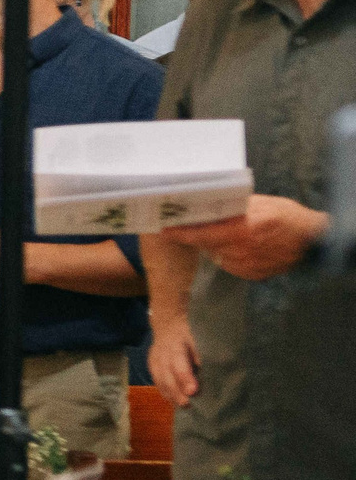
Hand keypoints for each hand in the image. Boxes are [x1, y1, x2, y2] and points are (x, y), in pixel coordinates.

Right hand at [149, 306, 199, 407]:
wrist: (169, 324)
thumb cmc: (191, 332)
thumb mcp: (200, 337)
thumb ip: (205, 354)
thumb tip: (216, 373)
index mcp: (176, 343)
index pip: (179, 362)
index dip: (185, 377)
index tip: (193, 391)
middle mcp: (162, 352)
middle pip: (167, 374)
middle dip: (177, 390)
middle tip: (188, 404)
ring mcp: (155, 359)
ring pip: (160, 379)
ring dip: (171, 394)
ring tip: (183, 406)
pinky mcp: (152, 366)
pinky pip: (157, 381)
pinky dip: (165, 392)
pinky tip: (174, 401)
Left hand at [164, 196, 327, 282]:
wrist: (314, 241)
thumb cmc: (287, 216)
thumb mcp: (260, 204)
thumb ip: (233, 208)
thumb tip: (206, 206)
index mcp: (243, 230)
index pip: (203, 234)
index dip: (181, 233)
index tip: (164, 230)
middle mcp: (242, 251)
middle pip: (206, 244)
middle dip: (198, 235)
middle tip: (189, 225)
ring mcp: (247, 265)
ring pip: (217, 254)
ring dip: (216, 245)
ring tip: (230, 233)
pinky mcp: (251, 275)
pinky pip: (230, 264)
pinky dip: (229, 254)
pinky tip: (241, 246)